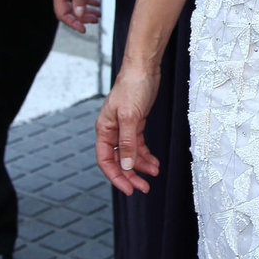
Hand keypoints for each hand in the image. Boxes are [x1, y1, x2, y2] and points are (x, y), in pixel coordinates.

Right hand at [50, 0, 101, 32]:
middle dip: (82, 17)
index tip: (84, 29)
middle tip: (95, 21)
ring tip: (97, 14)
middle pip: (68, 10)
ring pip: (73, 3)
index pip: (62, 13)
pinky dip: (85, 0)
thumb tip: (80, 14)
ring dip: (85, 10)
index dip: (73, 23)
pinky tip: (95, 4)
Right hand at [95, 63, 161, 193]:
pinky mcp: (136, 124)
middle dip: (130, 175)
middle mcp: (112, 131)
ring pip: (129, 155)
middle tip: (144, 188)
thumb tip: (125, 165)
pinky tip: (155, 162)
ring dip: (141, 166)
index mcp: (104, 129)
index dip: (116, 177)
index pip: (105, 160)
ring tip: (154, 173)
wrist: (143, 68)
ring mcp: (124, 128)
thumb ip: (127, 143)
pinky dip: (146, 155)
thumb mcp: (130, 117)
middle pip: (118, 161)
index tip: (129, 189)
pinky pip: (139, 146)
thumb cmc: (132, 86)